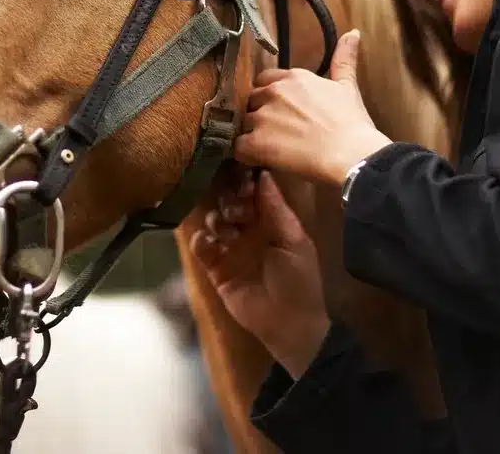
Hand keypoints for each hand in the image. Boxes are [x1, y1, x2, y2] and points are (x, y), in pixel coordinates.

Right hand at [191, 171, 329, 377]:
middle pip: (229, 202)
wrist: (289, 325)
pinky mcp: (216, 267)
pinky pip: (201, 247)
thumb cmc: (299, 280)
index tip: (243, 179)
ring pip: (213, 220)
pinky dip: (201, 240)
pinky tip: (209, 243)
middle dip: (229, 199)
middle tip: (236, 209)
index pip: (253, 192)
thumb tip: (265, 174)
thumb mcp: (294, 241)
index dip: (246, 182)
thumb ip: (277, 209)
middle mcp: (248, 230)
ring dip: (217, 219)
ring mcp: (230, 248)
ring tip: (228, 231)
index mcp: (271, 220)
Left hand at [234, 30, 390, 186]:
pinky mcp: (257, 142)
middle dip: (260, 115)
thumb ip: (344, 59)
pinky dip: (247, 155)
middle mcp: (274, 92)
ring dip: (253, 135)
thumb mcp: (347, 86)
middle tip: (276, 132)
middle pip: (252, 101)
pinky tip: (260, 159)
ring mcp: (263, 116)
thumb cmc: (351, 123)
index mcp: (292, 77)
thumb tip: (353, 32)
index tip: (280, 111)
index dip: (270, 98)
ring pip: (244, 123)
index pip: (265, 81)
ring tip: (271, 148)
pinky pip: (238, 146)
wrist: (351, 153)